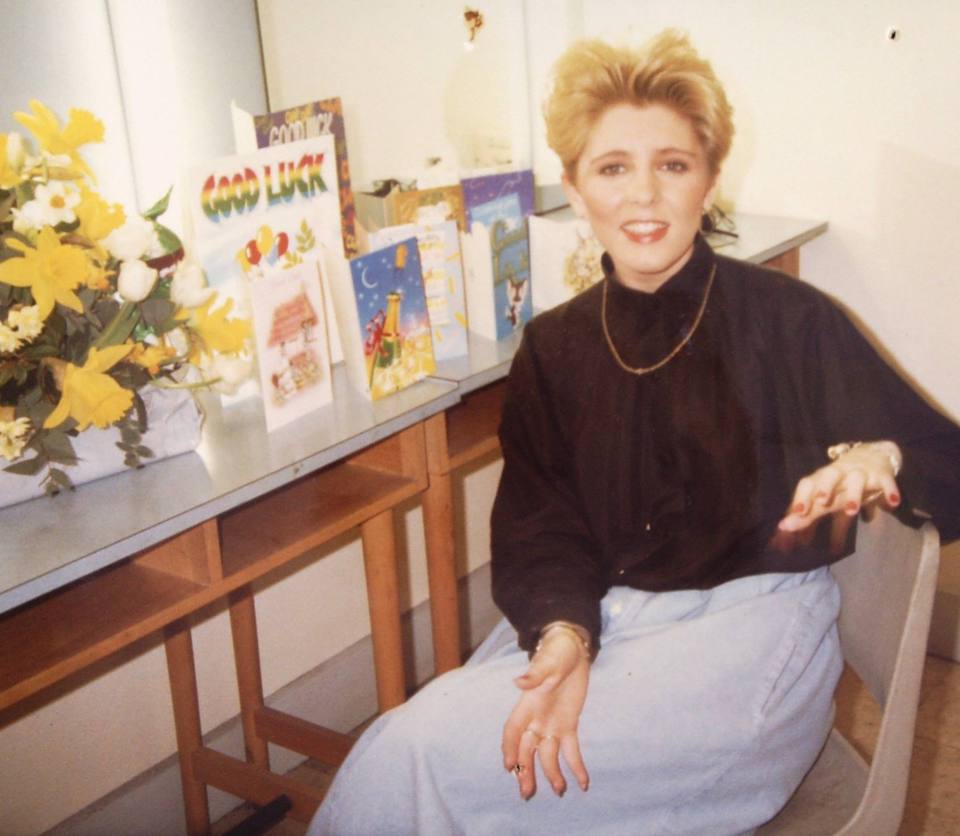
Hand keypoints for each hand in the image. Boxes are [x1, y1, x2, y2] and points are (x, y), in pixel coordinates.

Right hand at [502, 629, 590, 799]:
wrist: (572, 649)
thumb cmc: (556, 653)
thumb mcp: (548, 662)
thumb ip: (535, 674)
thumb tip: (519, 682)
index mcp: (528, 703)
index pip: (513, 730)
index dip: (510, 748)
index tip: (509, 766)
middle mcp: (536, 718)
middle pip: (528, 749)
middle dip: (526, 770)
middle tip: (527, 793)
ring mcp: (552, 724)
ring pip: (548, 755)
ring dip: (551, 774)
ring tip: (560, 791)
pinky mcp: (569, 725)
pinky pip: (571, 750)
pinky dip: (576, 766)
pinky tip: (583, 783)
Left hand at [778, 442, 900, 533]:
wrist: (873, 455)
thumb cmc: (841, 483)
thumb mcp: (824, 499)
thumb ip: (806, 516)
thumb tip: (783, 532)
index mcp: (822, 479)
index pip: (808, 484)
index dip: (801, 498)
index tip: (796, 514)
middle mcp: (839, 473)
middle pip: (829, 475)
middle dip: (824, 488)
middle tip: (821, 502)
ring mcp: (861, 473)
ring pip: (856, 480)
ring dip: (853, 494)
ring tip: (852, 510)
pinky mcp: (882, 475)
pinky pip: (886, 482)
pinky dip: (889, 491)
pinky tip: (892, 503)